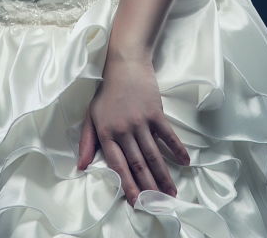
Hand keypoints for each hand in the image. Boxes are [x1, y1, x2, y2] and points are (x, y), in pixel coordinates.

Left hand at [77, 54, 190, 206]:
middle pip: (138, 164)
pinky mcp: (156, 112)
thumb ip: (87, 142)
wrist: (124, 63)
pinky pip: (168, 135)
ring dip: (163, 175)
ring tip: (171, 192)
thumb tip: (81, 167)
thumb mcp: (91, 115)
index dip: (127, 184)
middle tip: (158, 204)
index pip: (118, 165)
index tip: (137, 201)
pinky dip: (177, 149)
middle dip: (149, 187)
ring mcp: (141, 121)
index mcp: (107, 132)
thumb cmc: (105, 91)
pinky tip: (185, 162)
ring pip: (153, 154)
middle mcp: (124, 130)